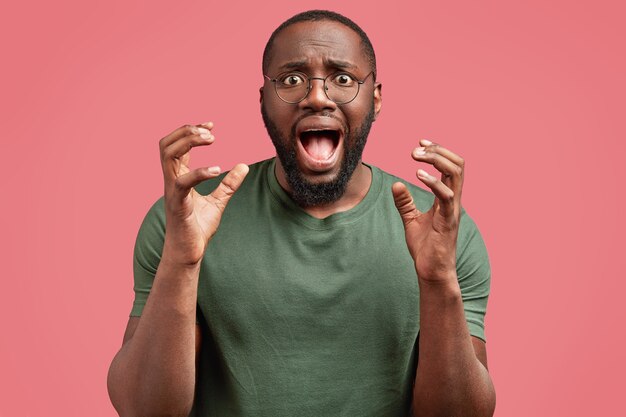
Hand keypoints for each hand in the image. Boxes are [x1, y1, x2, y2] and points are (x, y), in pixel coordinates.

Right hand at [159, 122, 248, 264]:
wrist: (189, 253)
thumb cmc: (198, 229)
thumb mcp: (218, 202)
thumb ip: (229, 184)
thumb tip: (244, 166)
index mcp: (178, 178)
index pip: (177, 146)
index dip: (191, 131)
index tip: (210, 125)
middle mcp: (171, 181)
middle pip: (167, 144)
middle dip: (186, 131)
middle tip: (210, 132)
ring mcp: (172, 191)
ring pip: (168, 155)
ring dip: (188, 142)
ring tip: (210, 139)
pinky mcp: (177, 204)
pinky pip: (182, 182)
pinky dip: (199, 172)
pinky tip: (217, 170)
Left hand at [392, 139, 463, 283]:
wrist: (431, 270)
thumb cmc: (425, 247)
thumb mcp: (411, 219)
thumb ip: (405, 202)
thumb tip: (396, 184)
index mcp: (446, 198)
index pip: (450, 166)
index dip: (438, 150)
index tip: (421, 143)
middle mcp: (453, 200)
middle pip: (457, 164)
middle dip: (438, 151)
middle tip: (416, 149)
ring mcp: (452, 210)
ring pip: (456, 174)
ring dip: (436, 160)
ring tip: (416, 156)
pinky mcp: (448, 221)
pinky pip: (445, 196)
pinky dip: (433, 182)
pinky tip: (417, 176)